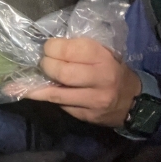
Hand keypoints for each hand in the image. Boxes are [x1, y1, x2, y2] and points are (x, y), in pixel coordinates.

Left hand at [23, 38, 140, 126]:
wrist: (134, 101)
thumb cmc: (112, 69)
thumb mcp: (102, 52)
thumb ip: (78, 48)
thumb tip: (47, 45)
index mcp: (103, 57)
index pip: (69, 50)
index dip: (52, 47)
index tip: (48, 48)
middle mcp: (100, 79)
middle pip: (61, 72)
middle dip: (45, 65)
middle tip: (43, 62)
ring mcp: (94, 100)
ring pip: (56, 94)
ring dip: (37, 86)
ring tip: (26, 80)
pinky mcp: (87, 116)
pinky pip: (60, 105)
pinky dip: (46, 97)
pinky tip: (33, 92)